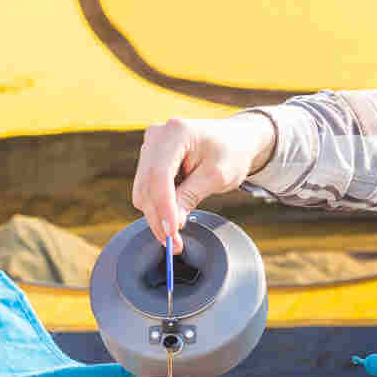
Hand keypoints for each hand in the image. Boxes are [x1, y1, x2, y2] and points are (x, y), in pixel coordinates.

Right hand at [132, 114, 277, 246]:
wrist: (233, 139)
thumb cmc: (230, 152)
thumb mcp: (216, 176)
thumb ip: (191, 196)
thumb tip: (172, 223)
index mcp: (175, 132)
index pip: (159, 175)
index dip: (163, 207)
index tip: (172, 232)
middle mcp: (157, 136)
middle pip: (146, 186)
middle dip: (158, 218)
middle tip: (175, 244)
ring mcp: (150, 146)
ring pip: (142, 191)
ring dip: (156, 215)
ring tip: (176, 235)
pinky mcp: (150, 158)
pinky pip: (146, 188)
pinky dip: (157, 207)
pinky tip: (174, 216)